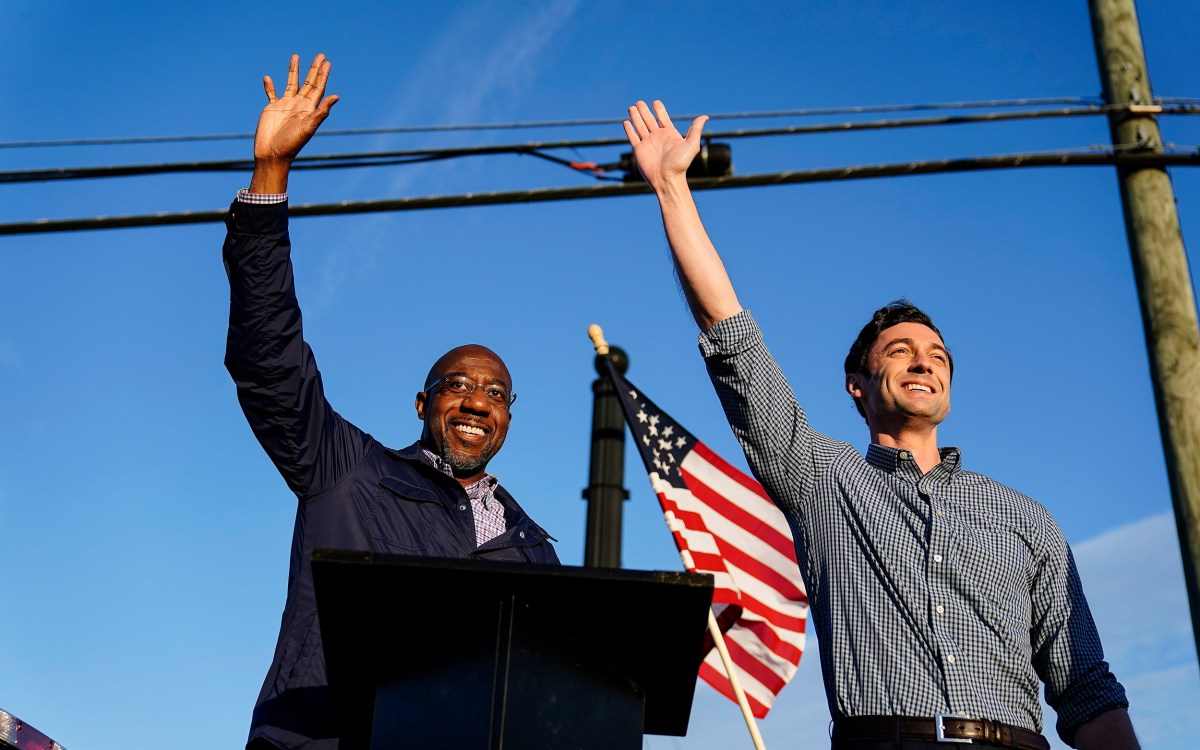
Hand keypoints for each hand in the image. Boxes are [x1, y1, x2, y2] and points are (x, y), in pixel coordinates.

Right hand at [249, 54, 338, 193]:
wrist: (272, 155)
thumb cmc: (291, 144)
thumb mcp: (309, 127)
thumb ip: (321, 112)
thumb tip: (336, 96)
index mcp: (309, 109)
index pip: (318, 88)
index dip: (323, 75)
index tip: (327, 62)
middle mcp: (299, 105)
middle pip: (308, 83)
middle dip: (314, 70)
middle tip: (320, 55)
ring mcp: (285, 106)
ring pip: (291, 84)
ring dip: (293, 71)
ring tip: (295, 56)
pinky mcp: (272, 109)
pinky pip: (271, 94)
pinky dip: (269, 86)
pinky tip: (268, 77)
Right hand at [623, 100, 707, 190]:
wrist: (667, 179)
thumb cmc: (680, 164)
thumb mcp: (691, 145)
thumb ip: (696, 130)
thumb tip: (705, 117)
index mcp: (669, 134)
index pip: (663, 118)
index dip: (659, 109)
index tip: (655, 102)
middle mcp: (658, 137)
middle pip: (649, 120)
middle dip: (644, 110)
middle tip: (639, 102)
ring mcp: (648, 143)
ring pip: (640, 126)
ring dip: (636, 116)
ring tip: (632, 107)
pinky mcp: (639, 150)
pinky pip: (633, 137)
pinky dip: (629, 129)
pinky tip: (626, 122)